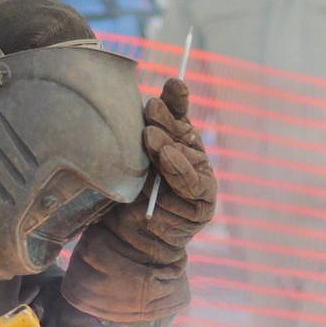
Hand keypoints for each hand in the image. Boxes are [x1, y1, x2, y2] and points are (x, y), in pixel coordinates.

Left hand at [137, 78, 216, 251]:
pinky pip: (193, 182)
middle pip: (180, 131)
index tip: (173, 83)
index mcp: (172, 138)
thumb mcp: (122, 163)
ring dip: (169, 143)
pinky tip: (169, 156)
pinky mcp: (203, 201)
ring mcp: (199, 176)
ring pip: (187, 154)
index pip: (176, 114)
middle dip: (165, 120)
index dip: (176, 98)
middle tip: (149, 109)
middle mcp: (188, 153)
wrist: (128, 243)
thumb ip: (130, 139)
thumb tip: (126, 109)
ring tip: (151, 136)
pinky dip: (180, 168)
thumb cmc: (122, 199)